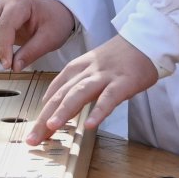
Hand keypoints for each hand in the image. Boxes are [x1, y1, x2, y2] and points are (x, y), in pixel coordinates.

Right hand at [0, 0, 77, 71]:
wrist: (54, 12)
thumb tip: (14, 68)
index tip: (8, 65)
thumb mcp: (51, 38)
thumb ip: (32, 52)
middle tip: (6, 64)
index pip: (4, 25)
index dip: (3, 47)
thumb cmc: (55, 22)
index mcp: (21, 2)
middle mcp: (3, 1)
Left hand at [26, 35, 158, 143]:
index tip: (32, 130)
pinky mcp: (124, 81)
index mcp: (77, 67)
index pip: (54, 91)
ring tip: (52, 127)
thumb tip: (58, 107)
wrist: (146, 40)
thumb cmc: (120, 57)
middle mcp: (87, 71)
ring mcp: (105, 76)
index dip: (42, 112)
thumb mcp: (92, 68)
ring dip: (64, 110)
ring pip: (80, 93)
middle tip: (33, 138)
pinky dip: (99, 111)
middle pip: (62, 95)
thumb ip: (75, 85)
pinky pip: (109, 98)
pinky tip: (91, 124)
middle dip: (45, 117)